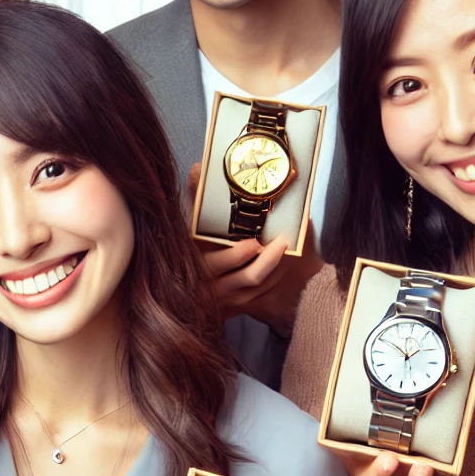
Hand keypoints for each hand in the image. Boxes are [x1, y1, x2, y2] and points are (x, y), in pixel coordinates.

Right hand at [188, 163, 320, 333]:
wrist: (187, 292)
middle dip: (267, 259)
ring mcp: (226, 300)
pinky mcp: (236, 306)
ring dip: (276, 267)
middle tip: (281, 240)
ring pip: (258, 287)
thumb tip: (196, 169)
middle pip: (247, 277)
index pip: (217, 265)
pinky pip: (261, 294)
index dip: (238, 255)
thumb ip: (193, 199)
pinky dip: (275, 277)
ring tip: (287, 246)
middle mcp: (211, 288)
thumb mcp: (188, 228)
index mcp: (196, 267)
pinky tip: (284, 261)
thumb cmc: (188, 252)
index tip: (255, 241)